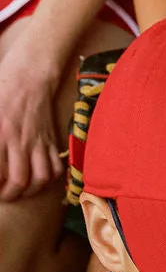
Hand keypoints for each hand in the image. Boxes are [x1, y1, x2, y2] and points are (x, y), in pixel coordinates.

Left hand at [0, 44, 62, 200]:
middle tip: (3, 195)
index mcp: (0, 133)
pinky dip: (49, 178)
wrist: (29, 76)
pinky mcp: (51, 140)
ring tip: (21, 191)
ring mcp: (38, 141)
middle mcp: (19, 140)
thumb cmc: (2, 90)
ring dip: (30, 190)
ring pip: (39, 178)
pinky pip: (55, 167)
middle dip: (10, 194)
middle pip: (18, 179)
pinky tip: (39, 179)